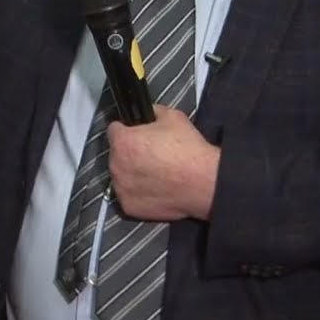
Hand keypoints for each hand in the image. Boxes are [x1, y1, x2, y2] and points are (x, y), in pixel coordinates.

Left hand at [106, 104, 219, 221]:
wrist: (204, 182)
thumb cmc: (188, 150)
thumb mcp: (172, 116)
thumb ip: (152, 111)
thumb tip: (147, 112)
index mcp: (123, 142)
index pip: (114, 129)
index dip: (127, 129)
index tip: (136, 134)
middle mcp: (116, 165)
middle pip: (117, 154)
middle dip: (129, 153)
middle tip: (150, 155)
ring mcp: (121, 188)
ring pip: (121, 176)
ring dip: (131, 173)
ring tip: (154, 173)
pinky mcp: (129, 207)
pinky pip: (128, 196)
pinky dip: (138, 192)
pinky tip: (155, 188)